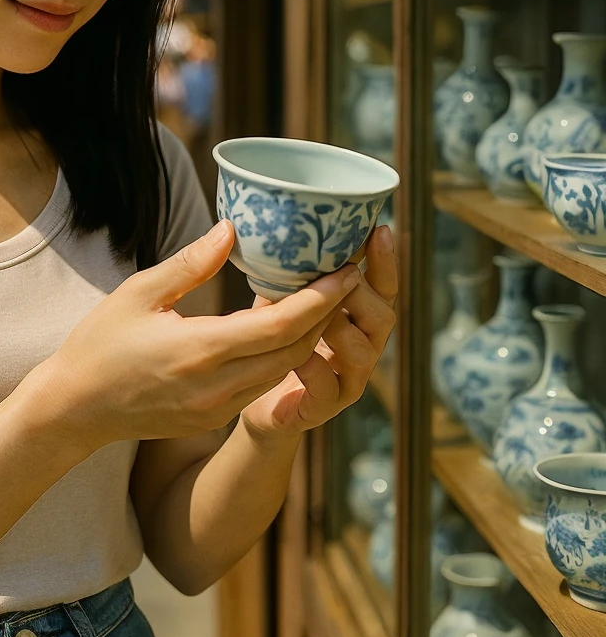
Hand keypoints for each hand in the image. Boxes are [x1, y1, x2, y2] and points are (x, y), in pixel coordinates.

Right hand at [37, 218, 360, 453]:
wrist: (75, 408)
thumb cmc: (100, 344)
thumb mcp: (138, 292)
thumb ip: (190, 263)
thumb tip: (232, 228)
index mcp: (200, 351)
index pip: (280, 327)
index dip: (321, 299)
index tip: (347, 269)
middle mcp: (217, 386)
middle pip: (294, 351)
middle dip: (327, 314)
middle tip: (347, 275)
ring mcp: (218, 408)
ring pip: (283, 370)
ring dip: (309, 337)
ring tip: (325, 297)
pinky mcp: (214, 417)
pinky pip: (262, 383)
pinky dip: (283, 355)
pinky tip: (286, 328)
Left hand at [239, 225, 397, 439]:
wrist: (252, 402)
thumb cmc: (271, 342)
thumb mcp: (280, 300)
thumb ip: (290, 274)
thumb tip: (283, 228)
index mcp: (355, 318)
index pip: (381, 286)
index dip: (384, 260)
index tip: (381, 229)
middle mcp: (360, 347)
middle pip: (383, 316)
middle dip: (365, 292)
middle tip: (343, 275)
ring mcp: (346, 380)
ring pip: (364, 352)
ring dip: (344, 328)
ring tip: (322, 315)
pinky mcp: (322, 408)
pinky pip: (331, 390)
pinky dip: (319, 371)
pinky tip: (302, 359)